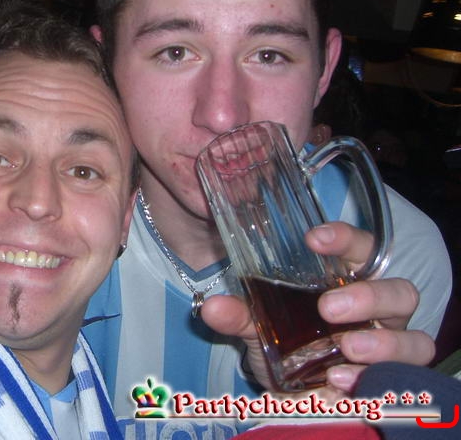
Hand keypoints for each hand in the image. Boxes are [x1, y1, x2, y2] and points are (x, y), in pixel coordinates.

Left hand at [201, 221, 434, 392]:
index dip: (346, 239)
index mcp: (350, 280)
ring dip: (382, 342)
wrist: (287, 387)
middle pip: (400, 293)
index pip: (362, 248)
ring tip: (347, 347)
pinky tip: (338, 378)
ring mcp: (388, 348)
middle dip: (368, 297)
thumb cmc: (284, 339)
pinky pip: (399, 381)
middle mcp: (379, 312)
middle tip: (328, 307)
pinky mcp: (387, 383)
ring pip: (414, 340)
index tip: (314, 238)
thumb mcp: (257, 324)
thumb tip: (211, 307)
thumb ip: (238, 314)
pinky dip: (370, 379)